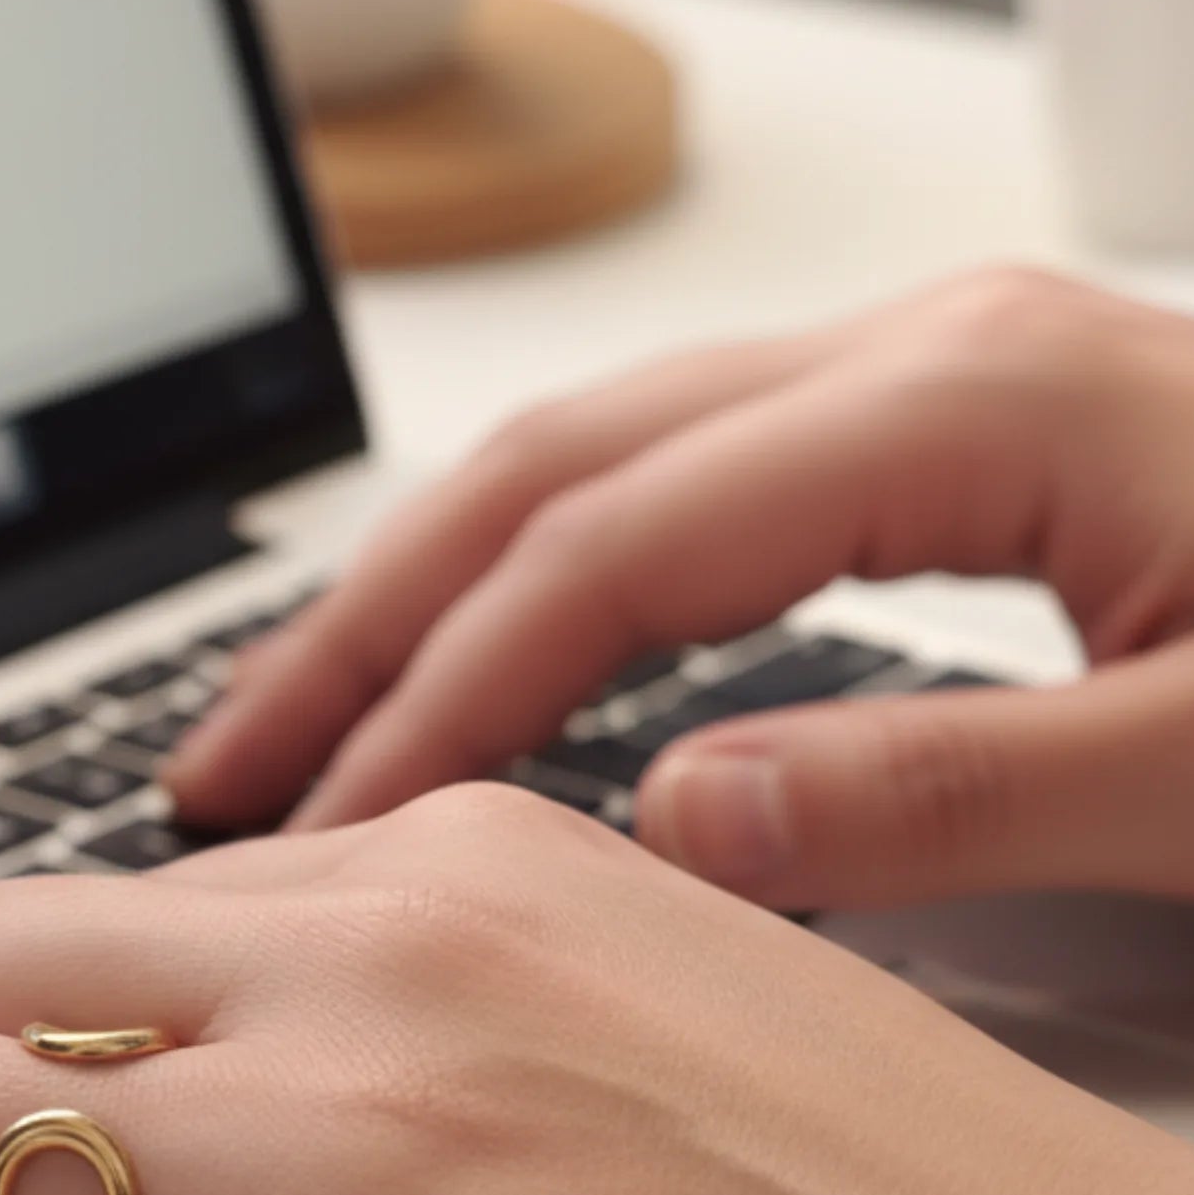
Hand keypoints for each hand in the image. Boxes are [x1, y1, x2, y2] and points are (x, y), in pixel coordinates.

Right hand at [166, 269, 1193, 909]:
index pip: (620, 544)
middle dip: (364, 621)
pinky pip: (659, 507)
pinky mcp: (913, 454)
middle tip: (218, 770)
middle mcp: (911, 364)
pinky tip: (477, 688)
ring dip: (419, 603)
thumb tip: (684, 824)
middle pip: (548, 471)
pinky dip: (530, 603)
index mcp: (975, 400)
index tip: (332, 831)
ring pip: (581, 475)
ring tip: (291, 733)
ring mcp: (905, 394)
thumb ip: (961, 793)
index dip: (453, 692)